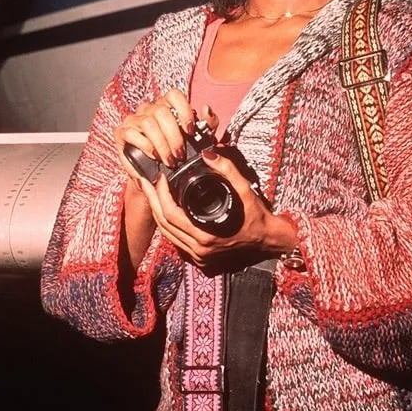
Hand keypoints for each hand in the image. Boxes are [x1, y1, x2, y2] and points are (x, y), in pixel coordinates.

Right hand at [113, 90, 217, 193]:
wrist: (156, 174)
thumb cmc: (176, 153)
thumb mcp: (197, 140)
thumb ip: (207, 124)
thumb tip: (206, 109)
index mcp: (167, 106)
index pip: (173, 95)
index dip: (183, 110)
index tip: (190, 130)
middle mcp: (149, 108)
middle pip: (162, 112)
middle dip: (174, 137)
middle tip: (180, 155)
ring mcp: (134, 119)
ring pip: (148, 123)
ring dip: (162, 145)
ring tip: (169, 160)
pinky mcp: (122, 132)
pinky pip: (132, 133)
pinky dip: (145, 146)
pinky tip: (154, 156)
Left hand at [136, 146, 297, 268]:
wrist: (267, 240)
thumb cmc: (257, 217)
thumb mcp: (246, 190)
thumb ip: (228, 171)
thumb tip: (209, 153)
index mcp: (205, 236)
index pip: (171, 215)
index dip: (160, 194)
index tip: (159, 177)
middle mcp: (198, 249)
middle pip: (163, 224)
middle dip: (152, 201)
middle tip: (144, 181)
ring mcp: (197, 255)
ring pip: (166, 233)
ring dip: (156, 211)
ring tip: (150, 192)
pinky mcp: (198, 256)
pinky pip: (174, 239)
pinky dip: (166, 223)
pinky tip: (162, 208)